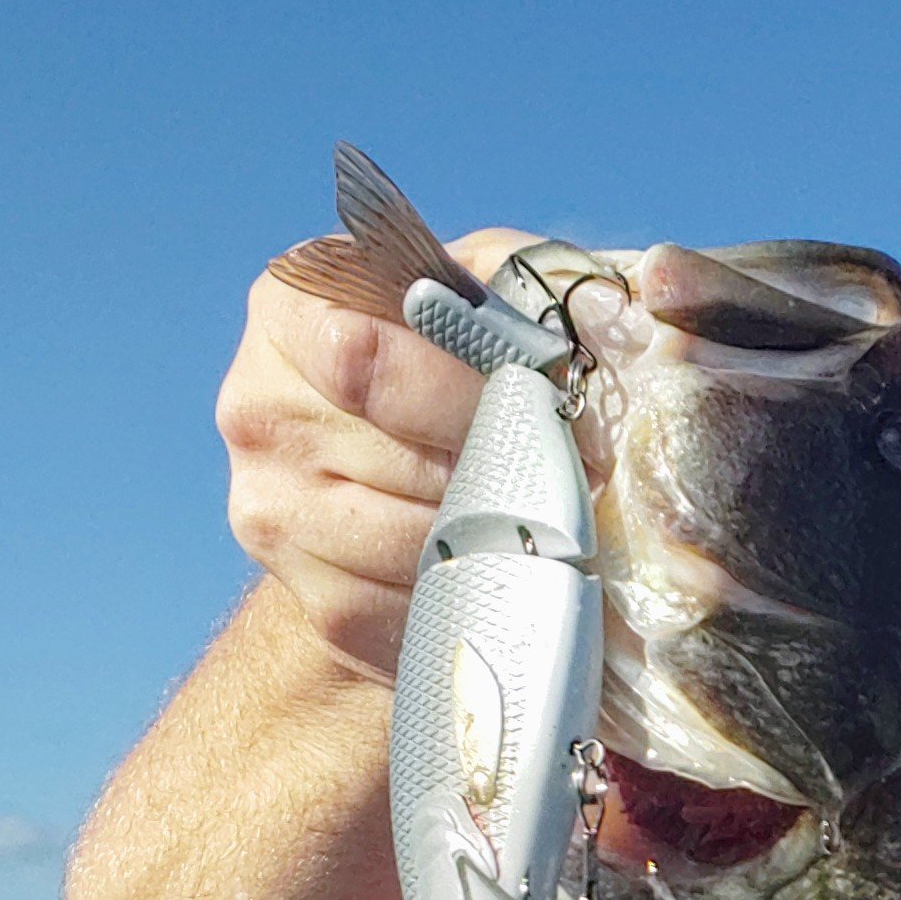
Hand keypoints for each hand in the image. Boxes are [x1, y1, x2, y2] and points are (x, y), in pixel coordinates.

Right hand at [216, 227, 534, 679]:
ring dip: (501, 541)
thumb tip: (641, 301)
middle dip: (506, 471)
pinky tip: (512, 569)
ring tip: (553, 519)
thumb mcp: (482, 294)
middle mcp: (259, 411)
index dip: (467, 390)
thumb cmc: (450, 367)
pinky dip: (481, 597)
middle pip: (402, 462)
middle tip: (579, 474)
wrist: (388, 472)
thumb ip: (534, 284)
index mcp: (290, 311)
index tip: (547, 402)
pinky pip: (418, 615)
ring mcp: (275, 516)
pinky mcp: (316, 605)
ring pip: (417, 547)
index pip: (366, 360)